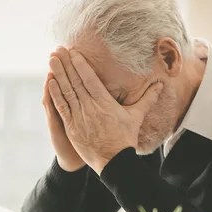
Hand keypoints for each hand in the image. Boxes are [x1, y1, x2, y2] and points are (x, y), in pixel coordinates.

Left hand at [48, 48, 162, 173]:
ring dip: (58, 74)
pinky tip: (50, 82)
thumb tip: (161, 85)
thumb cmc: (125, 138)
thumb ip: (147, 98)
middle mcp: (90, 107)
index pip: (90, 78)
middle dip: (66, 64)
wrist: (114, 161)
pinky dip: (55, 94)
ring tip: (52, 59)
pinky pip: (61, 107)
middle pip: (75, 81)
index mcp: (105, 102)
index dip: (80, 64)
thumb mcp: (136, 116)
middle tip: (58, 49)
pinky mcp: (71, 127)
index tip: (73, 51)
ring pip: (66, 91)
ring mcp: (79, 117)